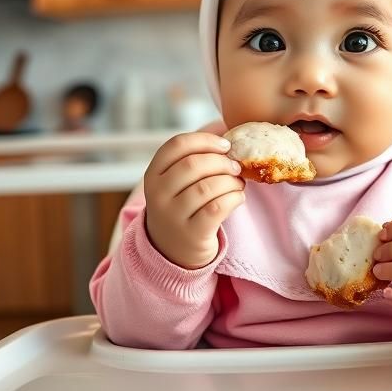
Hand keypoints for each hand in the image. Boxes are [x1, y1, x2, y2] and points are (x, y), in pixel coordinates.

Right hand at [144, 132, 245, 268]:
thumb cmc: (182, 206)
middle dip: (222, 162)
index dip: (205, 140)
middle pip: (193, 164)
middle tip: (236, 167)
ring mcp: (172, 216)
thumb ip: (194, 162)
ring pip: (207, 187)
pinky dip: (234, 198)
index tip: (226, 145)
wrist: (173, 250)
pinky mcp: (192, 234)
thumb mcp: (175, 183)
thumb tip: (231, 144)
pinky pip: (218, 208)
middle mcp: (158, 194)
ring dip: (231, 181)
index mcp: (153, 174)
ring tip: (238, 183)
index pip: (177, 145)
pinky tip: (238, 197)